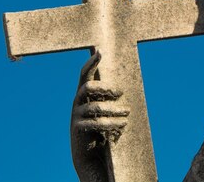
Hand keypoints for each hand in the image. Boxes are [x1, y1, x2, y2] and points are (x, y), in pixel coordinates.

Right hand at [70, 52, 129, 181]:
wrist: (89, 151)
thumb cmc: (101, 124)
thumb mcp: (104, 107)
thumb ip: (109, 96)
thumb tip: (124, 83)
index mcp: (84, 93)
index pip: (84, 74)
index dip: (91, 63)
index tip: (100, 51)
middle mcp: (77, 101)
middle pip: (88, 87)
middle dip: (105, 87)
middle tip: (121, 92)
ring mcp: (76, 115)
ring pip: (95, 107)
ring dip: (114, 109)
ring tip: (127, 113)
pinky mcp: (79, 129)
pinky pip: (96, 123)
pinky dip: (112, 123)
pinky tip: (124, 124)